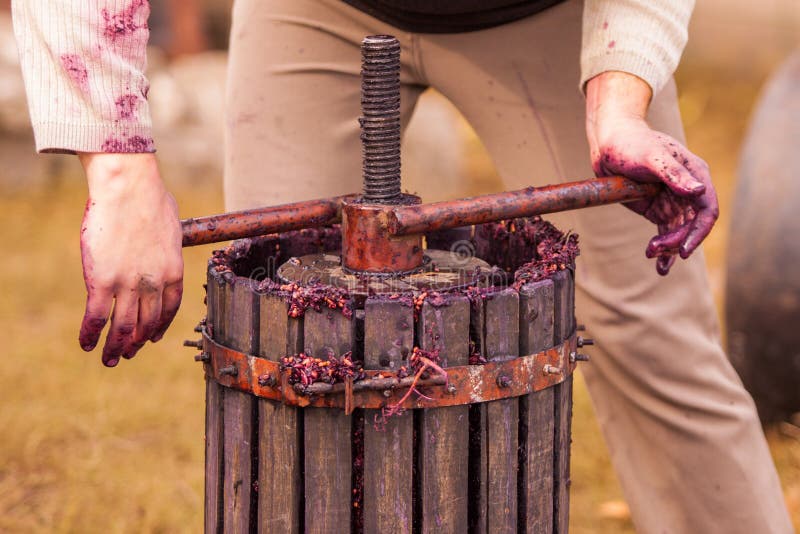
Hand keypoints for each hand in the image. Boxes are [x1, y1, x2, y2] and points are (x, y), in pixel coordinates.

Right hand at [78, 153, 183, 365]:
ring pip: (123, 327)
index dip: (159, 327)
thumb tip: (163, 240)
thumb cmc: (150, 198)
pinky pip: (96, 316)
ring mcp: (129, 283)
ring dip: (116, 347)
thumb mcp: (171, 227)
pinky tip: (86, 344)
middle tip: (129, 355)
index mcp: (173, 271)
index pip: (169, 309)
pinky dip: (90, 334)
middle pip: (146, 323)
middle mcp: (154, 283)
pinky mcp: (103, 280)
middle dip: (137, 343)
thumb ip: (167, 243)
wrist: (129, 188)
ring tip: (110, 360)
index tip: (153, 338)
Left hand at [585, 71, 718, 274]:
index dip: (699, 232)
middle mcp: (688, 189)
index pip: (707, 209)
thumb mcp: (652, 156)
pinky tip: (659, 266)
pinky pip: (665, 233)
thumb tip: (698, 191)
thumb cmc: (631, 143)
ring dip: (668, 248)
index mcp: (695, 174)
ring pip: (678, 232)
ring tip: (652, 256)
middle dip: (676, 241)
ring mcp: (672, 200)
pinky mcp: (657, 208)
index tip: (683, 250)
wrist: (608, 143)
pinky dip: (663, 249)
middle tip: (653, 250)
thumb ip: (674, 173)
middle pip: (692, 225)